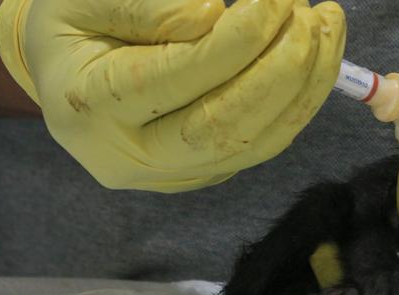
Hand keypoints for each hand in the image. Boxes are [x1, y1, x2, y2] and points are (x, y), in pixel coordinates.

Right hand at [0, 0, 344, 190]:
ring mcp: (175, 174)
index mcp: (89, 104)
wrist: (71, 79)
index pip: (176, 77)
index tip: (273, 0)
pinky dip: (303, 100)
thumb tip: (212, 18)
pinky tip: (320, 57)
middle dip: (281, 69)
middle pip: (223, 126)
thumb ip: (142, 6)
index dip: (235, 40)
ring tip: (327, 27)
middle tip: (310, 16)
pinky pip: (267, 142)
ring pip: (256, 141)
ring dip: (306, 84)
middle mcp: (132, 155)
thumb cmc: (77, 27)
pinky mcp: (210, 173)